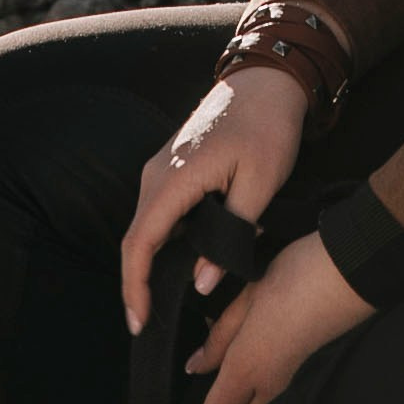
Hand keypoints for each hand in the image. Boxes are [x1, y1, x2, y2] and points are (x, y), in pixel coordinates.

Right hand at [120, 67, 309, 331]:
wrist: (269, 80)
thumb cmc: (269, 127)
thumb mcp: (260, 184)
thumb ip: (231, 235)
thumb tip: (202, 283)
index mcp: (175, 178)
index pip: (140, 242)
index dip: (134, 286)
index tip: (139, 322)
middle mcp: (158, 173)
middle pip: (136, 238)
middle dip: (137, 282)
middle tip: (148, 323)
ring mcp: (163, 168)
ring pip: (146, 225)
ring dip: (148, 263)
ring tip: (160, 302)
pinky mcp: (174, 167)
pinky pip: (158, 211)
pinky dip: (160, 241)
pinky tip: (176, 263)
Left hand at [186, 233, 373, 403]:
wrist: (354, 273)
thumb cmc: (297, 278)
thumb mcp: (248, 297)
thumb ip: (220, 336)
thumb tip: (195, 367)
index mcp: (248, 367)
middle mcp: (272, 387)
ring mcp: (296, 385)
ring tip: (231, 403)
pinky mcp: (314, 376)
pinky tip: (263, 386)